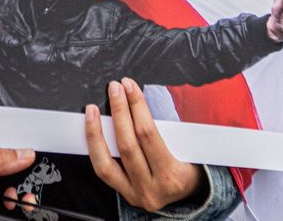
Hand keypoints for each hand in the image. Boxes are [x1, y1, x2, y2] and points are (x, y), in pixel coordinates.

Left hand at [84, 78, 204, 211]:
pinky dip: (94, 150)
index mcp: (172, 176)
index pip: (147, 134)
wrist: (190, 194)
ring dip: (97, 132)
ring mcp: (136, 194)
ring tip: (92, 110)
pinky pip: (103, 171)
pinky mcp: (125, 195)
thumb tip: (138, 99)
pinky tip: (92, 132)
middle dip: (119, 112)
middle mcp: (152, 189)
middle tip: (115, 89)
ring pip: (107, 162)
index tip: (130, 86)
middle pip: (127, 145)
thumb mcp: (188, 148)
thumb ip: (165, 130)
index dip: (136, 106)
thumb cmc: (190, 166)